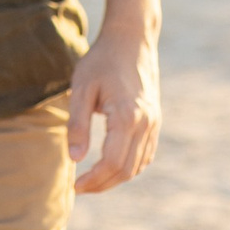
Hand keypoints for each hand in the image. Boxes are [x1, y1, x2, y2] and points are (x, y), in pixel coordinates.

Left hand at [68, 30, 160, 194]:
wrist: (131, 41)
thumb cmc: (101, 61)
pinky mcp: (155, 121)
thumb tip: (74, 159)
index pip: (111, 162)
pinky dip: (129, 167)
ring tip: (91, 180)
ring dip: (115, 179)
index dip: (92, 179)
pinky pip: (145, 155)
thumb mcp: (81, 88)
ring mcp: (154, 123)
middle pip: (126, 170)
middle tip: (79, 188)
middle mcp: (145, 123)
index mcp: (127, 116)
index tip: (74, 185)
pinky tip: (111, 167)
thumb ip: (77, 124)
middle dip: (102, 184)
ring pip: (138, 166)